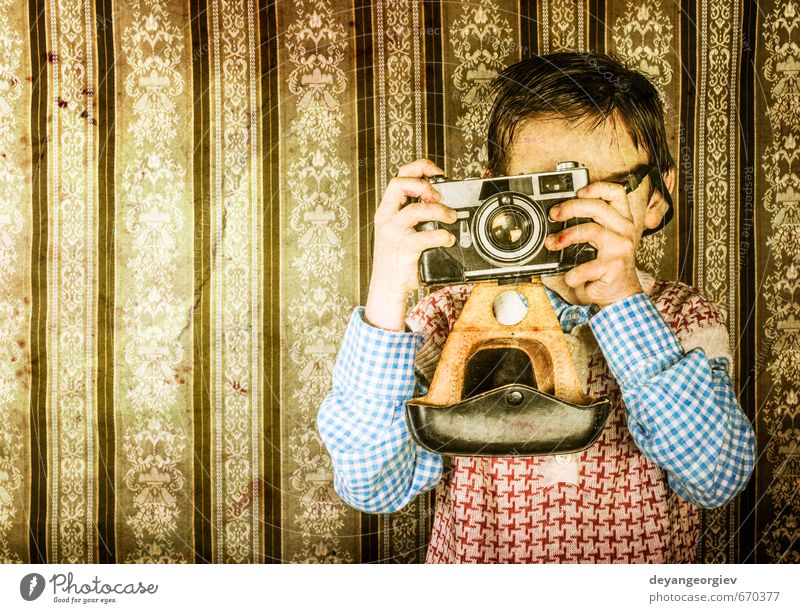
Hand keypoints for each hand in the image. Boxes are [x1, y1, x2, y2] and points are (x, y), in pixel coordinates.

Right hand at [364, 159, 456, 330]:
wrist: (387, 288)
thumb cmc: (397, 260)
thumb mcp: (398, 232)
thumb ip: (412, 215)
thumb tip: (440, 199)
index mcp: (386, 211)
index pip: (398, 178)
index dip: (418, 168)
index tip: (436, 172)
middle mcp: (387, 219)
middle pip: (399, 184)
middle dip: (423, 185)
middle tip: (439, 197)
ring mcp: (394, 234)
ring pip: (416, 210)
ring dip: (440, 211)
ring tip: (451, 217)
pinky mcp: (404, 250)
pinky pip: (427, 236)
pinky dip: (443, 236)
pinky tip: (448, 239)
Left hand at [544, 181, 642, 307]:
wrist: (620, 294)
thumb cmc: (606, 266)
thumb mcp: (600, 241)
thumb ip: (586, 225)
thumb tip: (555, 216)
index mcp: (621, 220)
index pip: (616, 193)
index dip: (598, 188)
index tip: (579, 191)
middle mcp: (624, 230)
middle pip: (598, 207)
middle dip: (571, 207)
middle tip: (554, 214)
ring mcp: (621, 247)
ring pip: (591, 230)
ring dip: (566, 236)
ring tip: (552, 243)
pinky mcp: (615, 266)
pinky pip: (589, 265)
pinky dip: (574, 273)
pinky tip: (570, 277)